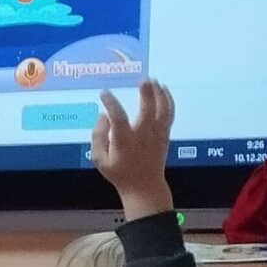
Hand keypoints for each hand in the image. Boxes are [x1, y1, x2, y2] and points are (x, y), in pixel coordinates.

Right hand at [90, 79, 174, 219]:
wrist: (144, 186)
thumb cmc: (120, 173)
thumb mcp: (99, 160)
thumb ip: (98, 137)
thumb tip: (102, 116)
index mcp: (124, 142)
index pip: (118, 118)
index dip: (111, 103)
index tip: (104, 93)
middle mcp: (143, 136)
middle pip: (148, 110)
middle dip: (147, 94)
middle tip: (144, 80)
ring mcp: (156, 135)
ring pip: (163, 111)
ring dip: (160, 94)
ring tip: (154, 82)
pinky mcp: (164, 135)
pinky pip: (169, 114)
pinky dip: (168, 101)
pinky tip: (164, 91)